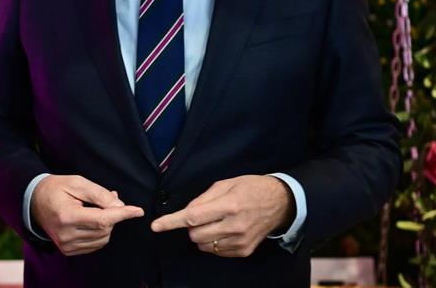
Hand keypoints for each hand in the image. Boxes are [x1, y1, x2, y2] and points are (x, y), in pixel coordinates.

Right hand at [31, 174, 143, 255]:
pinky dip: (99, 233)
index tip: (137, 211)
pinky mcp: (68, 250)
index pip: (103, 220)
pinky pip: (95, 244)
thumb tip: (120, 206)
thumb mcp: (77, 182)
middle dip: (112, 214)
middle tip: (106, 199)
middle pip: (105, 229)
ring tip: (94, 208)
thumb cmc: (56, 188)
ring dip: (106, 224)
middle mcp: (66, 235)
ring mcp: (67, 245)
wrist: (34, 200)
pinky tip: (90, 220)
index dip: (122, 215)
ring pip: (102, 238)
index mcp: (67, 216)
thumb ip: (99, 194)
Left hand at [150, 175, 292, 257]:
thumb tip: (186, 212)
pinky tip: (224, 230)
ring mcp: (240, 241)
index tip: (156, 226)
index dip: (171, 222)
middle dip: (191, 226)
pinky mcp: (244, 251)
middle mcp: (234, 226)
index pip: (192, 217)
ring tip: (215, 222)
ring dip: (201, 235)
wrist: (279, 203)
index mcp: (228, 205)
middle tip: (202, 215)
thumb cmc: (250, 188)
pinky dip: (213, 242)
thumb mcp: (226, 184)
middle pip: (195, 235)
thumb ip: (203, 198)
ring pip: (204, 246)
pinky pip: (216, 252)